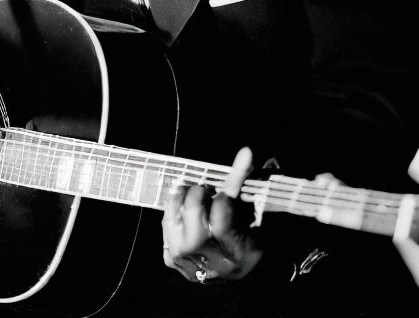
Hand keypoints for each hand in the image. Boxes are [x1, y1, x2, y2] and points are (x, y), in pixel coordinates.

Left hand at [162, 147, 263, 283]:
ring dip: (185, 197)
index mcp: (235, 251)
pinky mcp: (170, 258)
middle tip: (208, 190)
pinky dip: (176, 211)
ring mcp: (185, 259)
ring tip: (196, 198)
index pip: (221, 211)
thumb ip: (247, 186)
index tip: (224, 191)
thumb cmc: (247, 243)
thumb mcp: (257, 220)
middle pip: (192, 207)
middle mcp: (206, 258)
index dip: (223, 194)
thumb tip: (246, 151)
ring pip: (174, 211)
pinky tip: (186, 213)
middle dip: (200, 191)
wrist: (230, 272)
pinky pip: (166, 220)